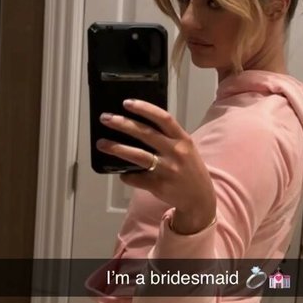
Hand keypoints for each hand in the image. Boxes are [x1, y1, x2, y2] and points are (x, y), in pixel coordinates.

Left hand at [97, 100, 215, 216]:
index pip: (163, 119)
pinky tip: (121, 174)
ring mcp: (167, 170)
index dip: (145, 109)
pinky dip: (126, 176)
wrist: (200, 198)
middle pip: (146, 134)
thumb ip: (167, 138)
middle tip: (105, 119)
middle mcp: (176, 152)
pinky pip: (136, 178)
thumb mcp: (185, 149)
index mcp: (183, 139)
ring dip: (118, 148)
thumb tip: (137, 126)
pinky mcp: (159, 186)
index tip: (126, 103)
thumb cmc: (189, 169)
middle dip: (123, 124)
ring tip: (102, 144)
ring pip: (139, 156)